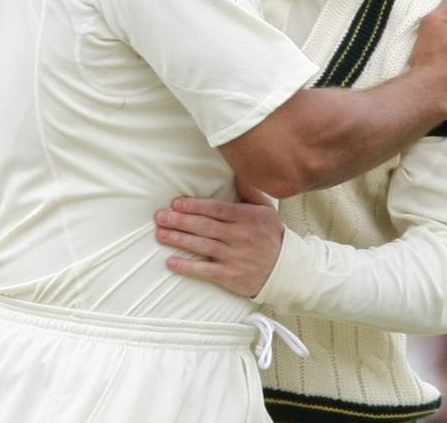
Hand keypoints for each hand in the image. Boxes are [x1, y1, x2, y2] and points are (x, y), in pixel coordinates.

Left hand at [155, 179, 283, 296]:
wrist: (285, 270)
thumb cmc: (271, 235)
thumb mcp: (265, 209)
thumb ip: (249, 190)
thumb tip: (238, 170)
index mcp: (247, 217)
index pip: (217, 210)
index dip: (195, 206)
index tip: (176, 203)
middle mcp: (240, 236)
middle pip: (205, 227)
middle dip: (181, 221)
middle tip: (160, 216)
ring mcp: (235, 257)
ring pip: (202, 246)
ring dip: (179, 240)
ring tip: (161, 234)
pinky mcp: (231, 276)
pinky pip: (206, 271)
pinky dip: (188, 267)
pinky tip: (172, 262)